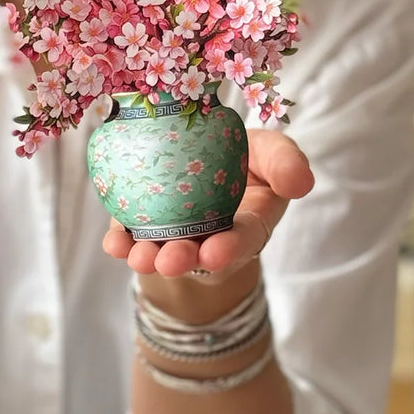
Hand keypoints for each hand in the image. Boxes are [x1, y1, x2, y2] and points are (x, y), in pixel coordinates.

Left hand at [102, 129, 314, 281]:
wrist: (206, 152)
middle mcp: (213, 235)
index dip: (231, 249)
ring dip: (151, 257)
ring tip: (140, 258)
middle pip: (198, 253)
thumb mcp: (272, 153)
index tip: (215, 255)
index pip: (243, 239)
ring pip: (163, 250)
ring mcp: (178, 233)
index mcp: (250, 222)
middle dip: (183, 259)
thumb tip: (300, 183)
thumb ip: (286, 163)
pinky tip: (113, 244)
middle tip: (169, 261)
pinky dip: (121, 242)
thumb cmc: (245, 156)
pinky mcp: (145, 225)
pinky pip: (132, 236)